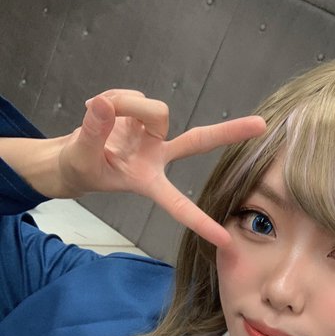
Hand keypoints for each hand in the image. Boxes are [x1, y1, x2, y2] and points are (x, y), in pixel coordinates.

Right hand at [59, 90, 265, 245]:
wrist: (72, 156)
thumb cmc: (81, 167)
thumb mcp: (81, 158)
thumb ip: (92, 133)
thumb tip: (103, 105)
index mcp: (148, 181)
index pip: (177, 204)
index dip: (200, 221)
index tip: (225, 240)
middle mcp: (158, 157)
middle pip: (197, 141)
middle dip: (228, 132)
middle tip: (262, 126)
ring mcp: (153, 134)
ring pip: (152, 108)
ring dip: (124, 105)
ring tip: (97, 116)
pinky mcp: (142, 111)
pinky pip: (132, 95)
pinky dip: (112, 98)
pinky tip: (101, 111)